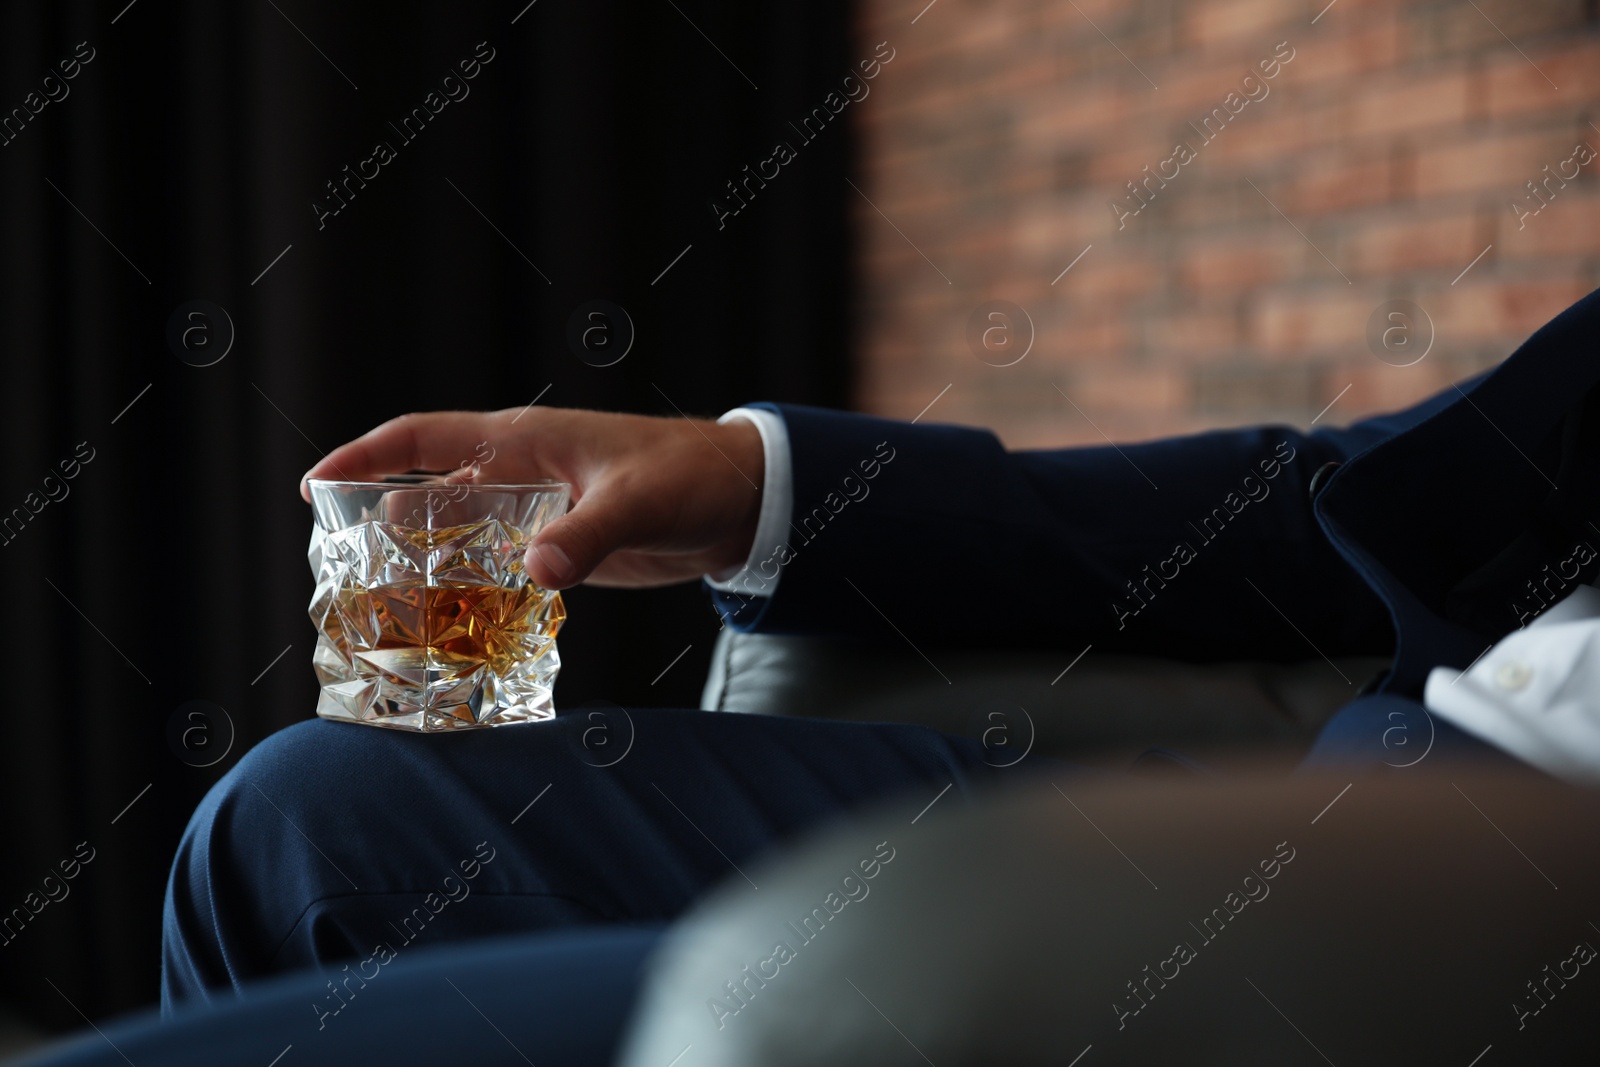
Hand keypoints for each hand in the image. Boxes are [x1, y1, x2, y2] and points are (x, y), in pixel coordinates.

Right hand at [299, 406, 764, 589]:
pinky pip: (497, 565)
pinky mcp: (560, 546)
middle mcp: (519, 472)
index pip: (423, 438)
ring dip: (422, 560)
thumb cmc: (692, 479)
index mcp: (524, 441)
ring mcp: (537, 510)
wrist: (741, 502)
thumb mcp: (638, 503)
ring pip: (458, 532)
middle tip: (336, 568)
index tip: (313, 485)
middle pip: (428, 489)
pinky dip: (470, 587)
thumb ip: (587, 537)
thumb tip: (532, 573)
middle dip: (378, 519)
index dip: (364, 456)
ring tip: (379, 605)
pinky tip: (451, 622)